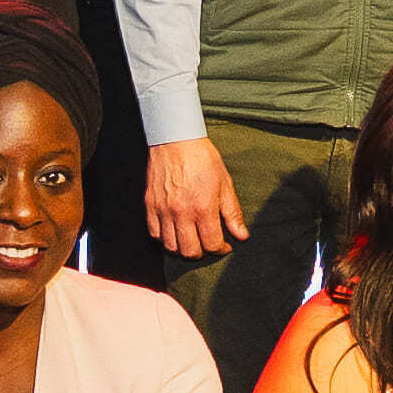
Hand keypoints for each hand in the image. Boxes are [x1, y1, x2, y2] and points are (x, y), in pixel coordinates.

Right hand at [140, 134, 242, 262]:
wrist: (175, 139)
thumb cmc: (202, 158)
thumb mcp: (225, 184)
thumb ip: (232, 213)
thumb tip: (241, 235)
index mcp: (203, 208)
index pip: (212, 244)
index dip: (221, 249)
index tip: (224, 245)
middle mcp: (181, 213)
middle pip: (190, 251)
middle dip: (202, 252)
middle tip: (207, 243)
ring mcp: (163, 210)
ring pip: (170, 246)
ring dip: (182, 248)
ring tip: (190, 238)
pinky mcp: (150, 205)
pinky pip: (154, 233)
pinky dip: (164, 238)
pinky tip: (174, 231)